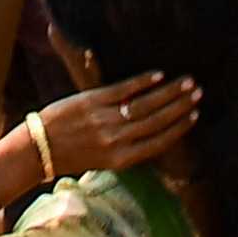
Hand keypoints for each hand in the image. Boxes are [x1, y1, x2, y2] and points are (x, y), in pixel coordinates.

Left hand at [18, 78, 198, 186]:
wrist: (40, 147)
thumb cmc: (72, 155)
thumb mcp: (104, 161)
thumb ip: (127, 149)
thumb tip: (151, 136)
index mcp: (122, 159)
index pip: (159, 142)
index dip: (179, 128)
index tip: (195, 115)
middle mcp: (117, 140)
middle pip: (157, 121)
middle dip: (179, 106)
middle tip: (197, 93)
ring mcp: (106, 120)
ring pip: (145, 105)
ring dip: (169, 93)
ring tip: (186, 83)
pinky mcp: (93, 101)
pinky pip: (124, 89)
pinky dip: (143, 81)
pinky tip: (159, 75)